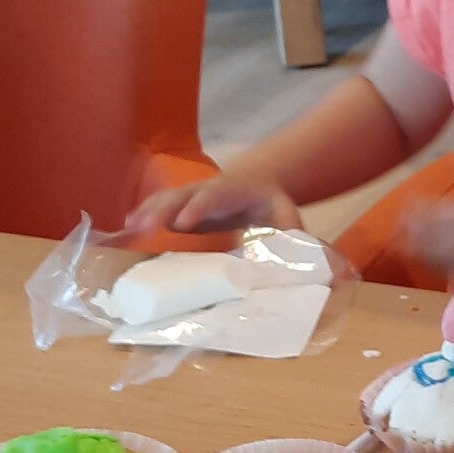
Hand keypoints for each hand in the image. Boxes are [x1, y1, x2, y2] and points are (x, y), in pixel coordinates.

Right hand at [124, 174, 303, 236]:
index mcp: (235, 190)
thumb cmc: (272, 207)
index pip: (214, 194)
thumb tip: (328, 266)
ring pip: (165, 200)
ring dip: (146, 214)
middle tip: (143, 227)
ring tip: (127, 231)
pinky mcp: (180, 208)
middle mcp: (208, 189)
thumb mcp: (289, 217)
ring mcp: (191, 197)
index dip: (198, 206)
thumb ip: (300, 238)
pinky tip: (124, 234)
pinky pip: (157, 209)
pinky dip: (142, 219)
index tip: (183, 222)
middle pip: (182, 194)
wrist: (259, 186)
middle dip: (162, 209)